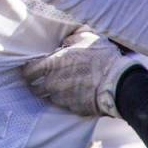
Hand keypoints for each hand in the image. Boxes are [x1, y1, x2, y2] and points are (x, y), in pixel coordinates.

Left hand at [23, 28, 142, 117]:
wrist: (119, 83)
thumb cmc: (102, 58)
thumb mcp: (86, 38)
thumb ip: (70, 39)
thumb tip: (65, 41)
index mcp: (51, 65)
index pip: (28, 72)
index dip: (27, 71)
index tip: (30, 70)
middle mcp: (52, 83)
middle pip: (35, 89)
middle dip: (36, 85)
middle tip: (41, 82)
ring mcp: (62, 98)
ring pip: (49, 98)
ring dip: (52, 94)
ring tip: (60, 89)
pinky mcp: (74, 109)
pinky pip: (65, 106)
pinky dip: (67, 101)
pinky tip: (74, 95)